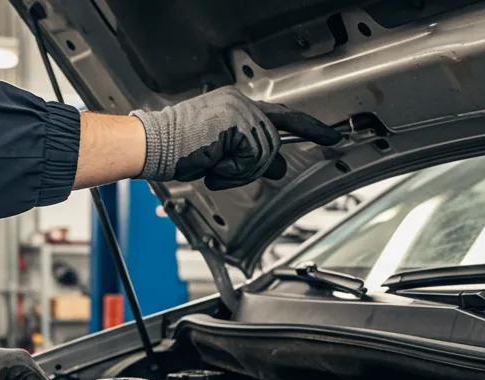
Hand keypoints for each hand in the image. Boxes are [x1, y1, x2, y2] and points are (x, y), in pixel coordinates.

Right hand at [131, 86, 341, 189]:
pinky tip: (211, 164)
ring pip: (263, 153)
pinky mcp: (235, 123)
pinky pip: (251, 158)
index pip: (283, 117)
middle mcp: (242, 103)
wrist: (152, 145)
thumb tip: (279, 166)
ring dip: (238, 171)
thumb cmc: (175, 151)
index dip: (311, 128)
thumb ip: (251, 157)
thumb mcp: (221, 156)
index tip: (332, 137)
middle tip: (222, 170)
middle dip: (253, 166)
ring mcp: (239, 111)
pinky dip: (232, 171)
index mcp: (237, 106)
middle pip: (273, 143)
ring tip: (212, 166)